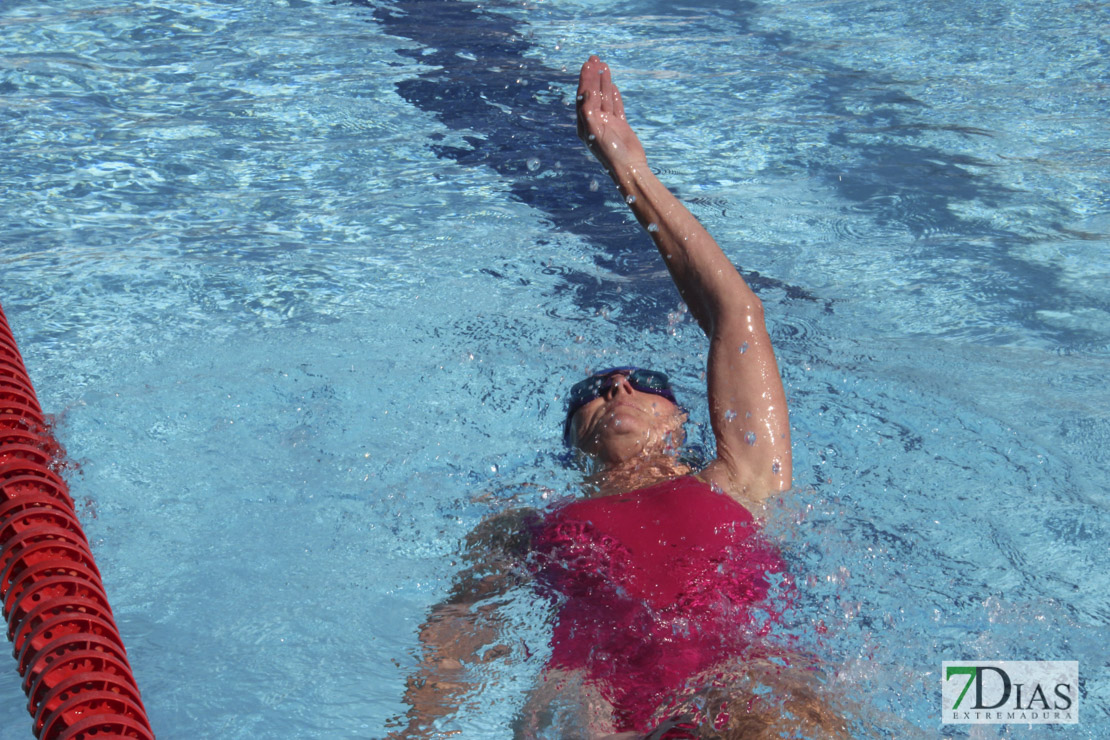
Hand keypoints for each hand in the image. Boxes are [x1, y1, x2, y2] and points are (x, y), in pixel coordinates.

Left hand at [577, 56, 647, 173]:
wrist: (629, 167)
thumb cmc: (610, 152)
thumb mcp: (595, 131)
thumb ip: (588, 112)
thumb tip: (585, 92)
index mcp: (585, 123)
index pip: (583, 96)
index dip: (585, 79)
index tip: (588, 64)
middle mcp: (595, 122)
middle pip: (593, 94)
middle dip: (593, 76)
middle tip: (594, 58)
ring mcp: (608, 123)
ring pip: (605, 98)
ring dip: (604, 82)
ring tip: (604, 65)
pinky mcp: (620, 126)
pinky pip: (616, 107)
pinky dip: (615, 96)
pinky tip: (614, 87)